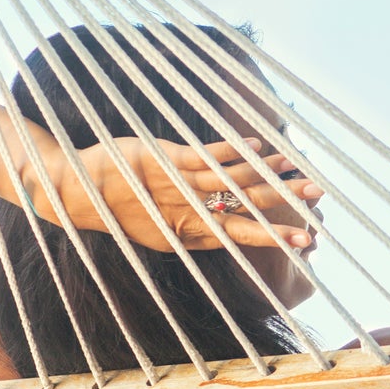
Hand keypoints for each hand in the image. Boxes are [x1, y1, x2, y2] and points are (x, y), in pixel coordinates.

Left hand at [23, 137, 323, 251]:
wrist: (72, 191)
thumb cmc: (114, 212)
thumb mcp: (153, 230)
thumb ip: (188, 229)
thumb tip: (220, 229)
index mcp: (186, 236)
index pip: (240, 237)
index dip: (274, 237)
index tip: (306, 242)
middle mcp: (187, 213)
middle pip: (245, 212)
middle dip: (283, 210)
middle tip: (316, 210)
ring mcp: (178, 186)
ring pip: (232, 182)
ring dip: (268, 176)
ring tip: (298, 171)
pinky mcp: (167, 160)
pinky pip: (208, 156)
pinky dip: (234, 152)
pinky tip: (257, 147)